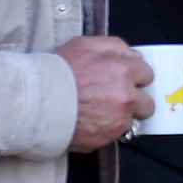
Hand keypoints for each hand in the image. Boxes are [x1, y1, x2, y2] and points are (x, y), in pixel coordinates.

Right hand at [58, 35, 153, 151]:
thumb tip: (134, 55)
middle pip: (148, 102)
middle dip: (135, 101)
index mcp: (122, 70)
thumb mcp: (84, 45)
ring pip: (132, 120)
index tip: (126, 80)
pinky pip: (116, 134)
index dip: (135, 77)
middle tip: (115, 98)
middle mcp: (125, 96)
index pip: (147, 74)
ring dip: (121, 117)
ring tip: (99, 111)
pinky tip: (90, 121)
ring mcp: (118, 119)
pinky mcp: (107, 137)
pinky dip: (106, 129)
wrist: (34, 102)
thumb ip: (115, 46)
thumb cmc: (56, 73)